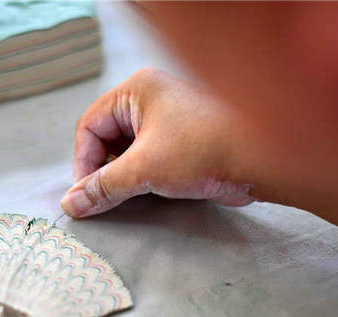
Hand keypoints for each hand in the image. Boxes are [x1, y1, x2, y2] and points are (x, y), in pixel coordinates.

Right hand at [61, 67, 253, 217]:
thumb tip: (72, 204)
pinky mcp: (183, 143)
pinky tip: (145, 194)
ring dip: (121, 177)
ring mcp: (168, 122)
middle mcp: (150, 101)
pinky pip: (147, 160)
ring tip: (125, 197)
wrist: (264, 159)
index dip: (83, 162)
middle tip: (101, 199)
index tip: (84, 194)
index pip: (90, 126)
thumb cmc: (208, 148)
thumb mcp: (144, 168)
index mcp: (136, 91)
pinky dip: (140, 178)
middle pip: (107, 139)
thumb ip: (104, 187)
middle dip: (102, 170)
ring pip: (127, 152)